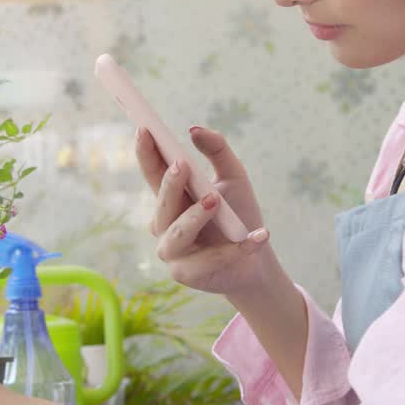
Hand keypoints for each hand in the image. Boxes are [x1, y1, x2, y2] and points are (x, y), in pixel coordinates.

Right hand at [134, 126, 277, 298]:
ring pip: (179, 232)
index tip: (144, 128)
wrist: (256, 263)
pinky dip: (238, 248)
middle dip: (170, 185)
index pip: (153, 174)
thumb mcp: (234, 178)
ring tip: (214, 201)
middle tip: (181, 165)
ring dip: (195, 216)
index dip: (146, 152)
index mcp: (171, 200)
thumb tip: (195, 129)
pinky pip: (211, 259)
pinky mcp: (188, 275)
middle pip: (162, 203)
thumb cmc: (239, 216)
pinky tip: (260, 235)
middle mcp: (164, 226)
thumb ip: (217, 151)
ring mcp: (172, 252)